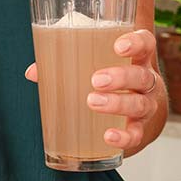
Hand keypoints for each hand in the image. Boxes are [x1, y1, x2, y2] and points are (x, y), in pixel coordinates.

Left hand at [24, 29, 163, 151]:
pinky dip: (124, 136)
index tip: (118, 46)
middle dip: (121, 77)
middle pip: (142, 76)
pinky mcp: (141, 129)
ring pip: (140, 104)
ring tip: (93, 102)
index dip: (136, 43)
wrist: (137, 114)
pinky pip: (137, 134)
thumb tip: (33, 72)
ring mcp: (146, 106)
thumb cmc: (110, 80)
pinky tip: (109, 136)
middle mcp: (146, 81)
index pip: (145, 44)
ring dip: (117, 103)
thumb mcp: (95, 66)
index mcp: (136, 59)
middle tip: (96, 80)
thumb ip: (66, 64)